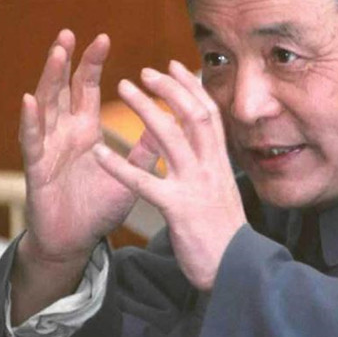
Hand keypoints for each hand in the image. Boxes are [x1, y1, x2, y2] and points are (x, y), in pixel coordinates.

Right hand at [19, 30, 159, 268]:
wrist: (76, 241)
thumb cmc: (99, 207)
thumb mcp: (130, 174)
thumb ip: (147, 148)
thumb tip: (171, 120)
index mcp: (84, 130)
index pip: (86, 88)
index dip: (92, 63)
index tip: (103, 37)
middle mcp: (63, 133)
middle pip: (62, 89)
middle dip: (65, 61)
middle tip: (68, 33)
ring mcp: (47, 148)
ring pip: (44, 107)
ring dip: (48, 79)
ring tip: (55, 53)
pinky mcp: (36, 169)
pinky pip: (31, 142)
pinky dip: (30, 121)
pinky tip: (29, 101)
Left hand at [94, 60, 245, 290]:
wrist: (237, 271)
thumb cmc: (226, 238)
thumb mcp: (223, 196)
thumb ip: (212, 171)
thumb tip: (206, 153)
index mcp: (221, 165)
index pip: (209, 115)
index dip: (192, 87)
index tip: (175, 65)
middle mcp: (211, 169)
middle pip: (193, 116)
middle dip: (170, 88)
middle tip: (145, 71)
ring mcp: (196, 187)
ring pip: (171, 137)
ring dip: (146, 109)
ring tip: (123, 88)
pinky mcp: (178, 210)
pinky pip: (145, 183)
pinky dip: (120, 166)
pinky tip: (100, 153)